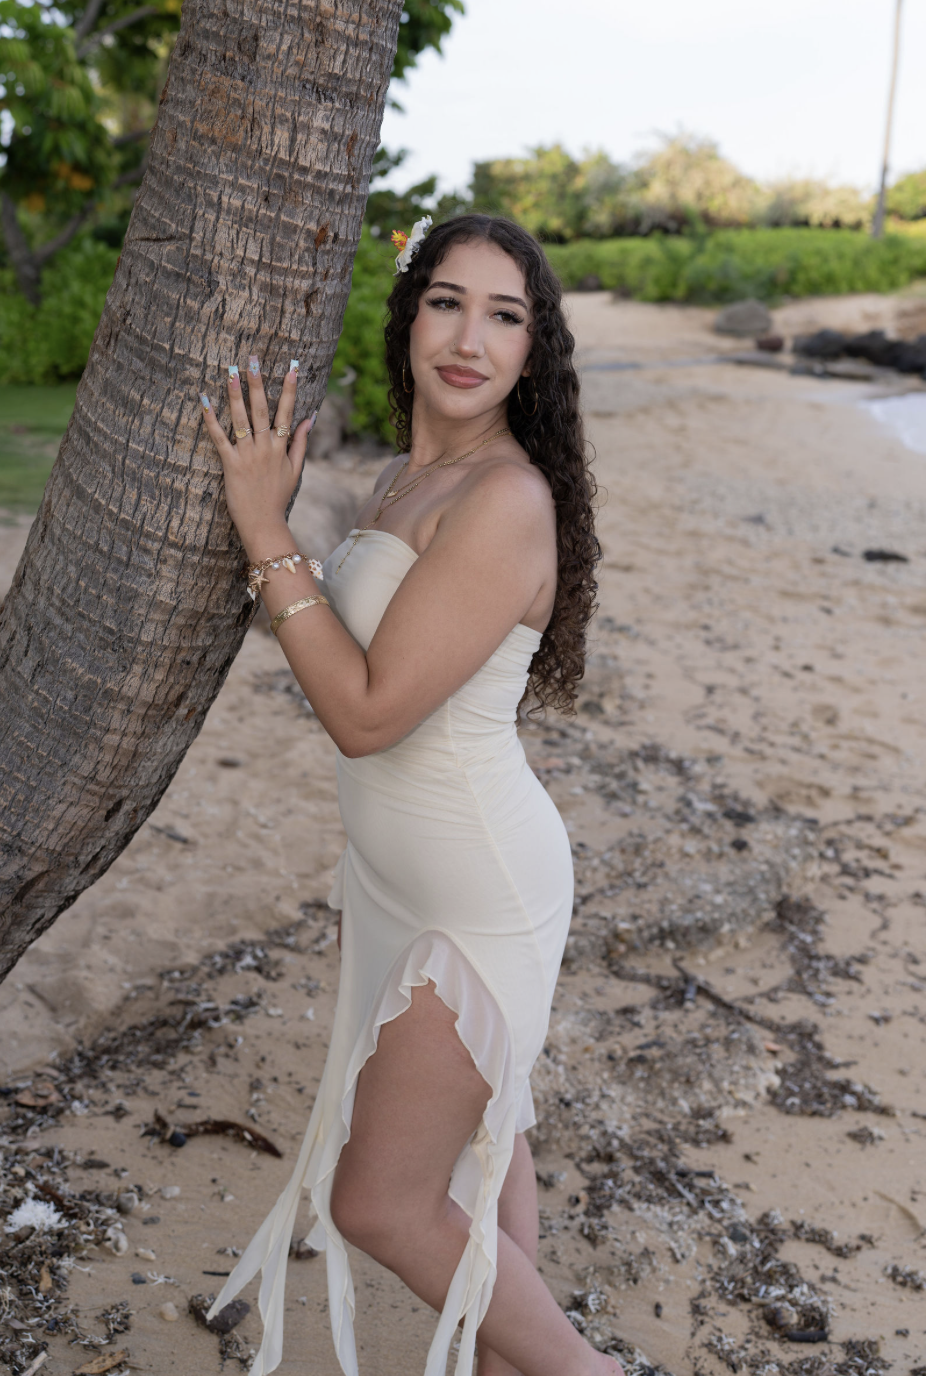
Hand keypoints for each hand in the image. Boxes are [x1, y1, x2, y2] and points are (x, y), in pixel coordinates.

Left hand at [199, 356, 316, 550]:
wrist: (263, 523)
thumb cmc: (277, 497)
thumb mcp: (295, 470)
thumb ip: (300, 443)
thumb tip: (309, 419)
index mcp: (281, 449)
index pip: (287, 413)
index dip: (290, 390)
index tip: (292, 368)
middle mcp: (265, 449)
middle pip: (263, 411)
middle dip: (259, 384)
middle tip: (253, 360)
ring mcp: (247, 456)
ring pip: (241, 420)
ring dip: (236, 395)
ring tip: (231, 372)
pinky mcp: (230, 465)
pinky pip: (220, 438)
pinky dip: (212, 420)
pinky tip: (204, 401)